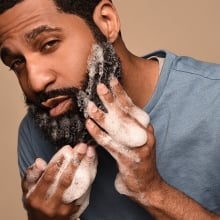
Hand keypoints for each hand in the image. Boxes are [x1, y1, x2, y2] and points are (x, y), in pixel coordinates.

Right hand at [22, 144, 96, 219]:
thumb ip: (32, 174)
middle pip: (66, 180)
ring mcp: (65, 209)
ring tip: (91, 152)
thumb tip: (39, 162)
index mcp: (37, 198)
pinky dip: (90, 175)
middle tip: (83, 146)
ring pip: (79, 185)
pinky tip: (93, 163)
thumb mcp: (27, 189)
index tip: (67, 148)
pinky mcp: (76, 210)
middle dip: (76, 161)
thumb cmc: (37, 202)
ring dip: (87, 167)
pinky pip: (86, 190)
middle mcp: (52, 204)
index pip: (49, 177)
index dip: (59, 161)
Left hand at [86, 78, 160, 203]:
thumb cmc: (140, 160)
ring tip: (89, 105)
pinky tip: (89, 125)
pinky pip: (109, 143)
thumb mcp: (138, 139)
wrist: (148, 186)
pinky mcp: (127, 158)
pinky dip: (98, 133)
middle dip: (111, 99)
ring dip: (101, 115)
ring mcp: (136, 146)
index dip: (121, 93)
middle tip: (99, 87)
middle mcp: (143, 134)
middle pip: (124, 113)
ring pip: (116, 127)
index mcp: (145, 127)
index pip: (132, 107)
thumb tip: (114, 110)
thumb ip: (129, 126)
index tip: (112, 81)